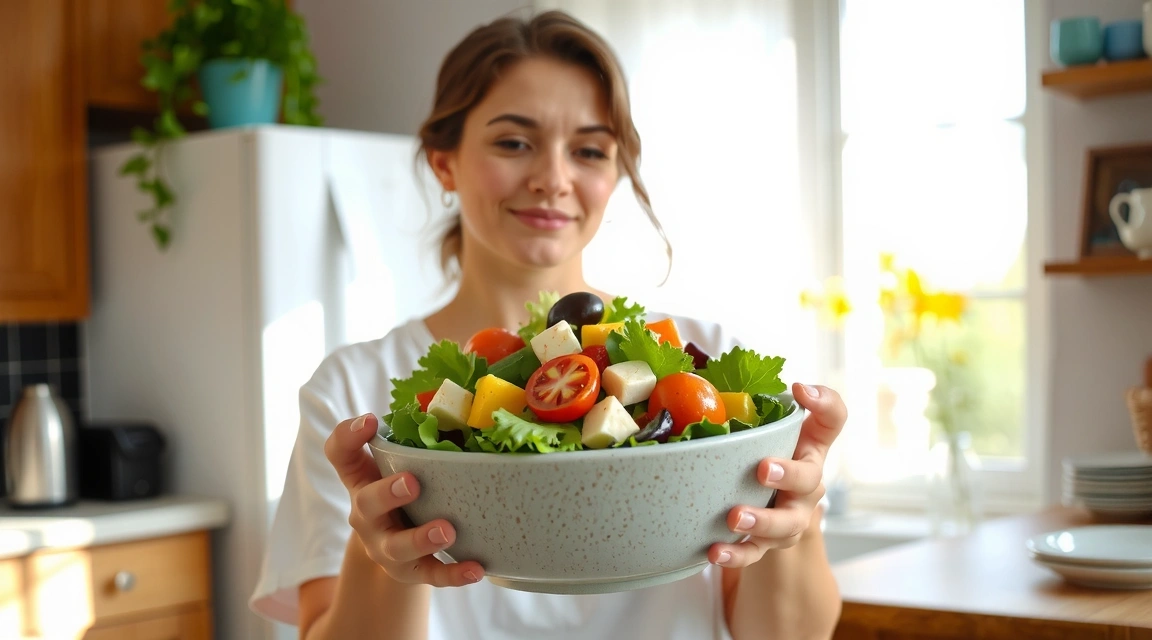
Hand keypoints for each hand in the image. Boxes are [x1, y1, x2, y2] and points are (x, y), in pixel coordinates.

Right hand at [324, 413, 483, 586]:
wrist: (395, 547)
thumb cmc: (400, 491)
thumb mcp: (396, 461)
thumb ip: (411, 432)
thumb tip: (448, 400)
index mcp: (362, 480)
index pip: (341, 454)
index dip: (348, 437)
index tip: (369, 419)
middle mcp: (367, 515)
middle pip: (366, 506)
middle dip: (387, 493)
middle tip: (412, 482)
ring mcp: (387, 547)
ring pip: (397, 548)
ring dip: (422, 538)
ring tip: (447, 530)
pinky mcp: (412, 571)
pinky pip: (432, 575)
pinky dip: (454, 573)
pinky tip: (476, 568)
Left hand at [708, 382, 846, 567]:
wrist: (770, 506)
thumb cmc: (771, 456)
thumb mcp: (772, 426)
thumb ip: (772, 401)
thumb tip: (796, 387)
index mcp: (811, 449)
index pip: (831, 420)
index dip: (823, 405)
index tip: (798, 391)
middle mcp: (807, 486)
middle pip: (809, 483)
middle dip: (787, 476)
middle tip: (763, 470)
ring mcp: (789, 518)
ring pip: (784, 526)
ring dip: (761, 522)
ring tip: (734, 518)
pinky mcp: (766, 544)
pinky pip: (754, 553)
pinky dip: (736, 554)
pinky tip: (714, 552)